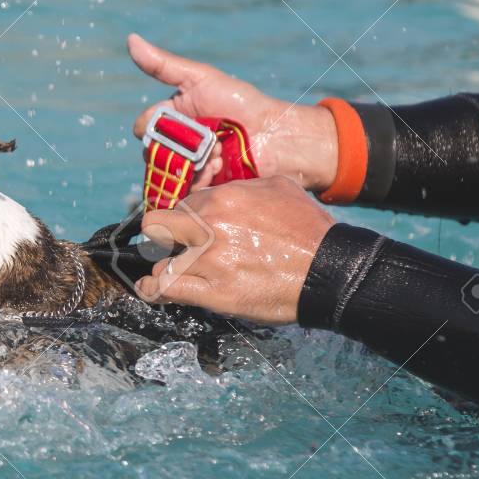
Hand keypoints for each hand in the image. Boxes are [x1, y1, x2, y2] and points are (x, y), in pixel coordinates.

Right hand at [128, 34, 338, 190]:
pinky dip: (197, 182)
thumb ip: (163, 65)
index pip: (144, 127)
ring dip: (189, 166)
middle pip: (151, 154)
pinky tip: (219, 172)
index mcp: (171, 117)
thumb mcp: (200, 79)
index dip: (156, 126)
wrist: (274, 136)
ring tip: (217, 158)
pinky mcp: (199, 187)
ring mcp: (187, 166)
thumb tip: (130, 39)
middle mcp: (175, 142)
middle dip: (177, 149)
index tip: (180, 120)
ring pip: (165, 174)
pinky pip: (181, 192)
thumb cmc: (239, 103)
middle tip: (206, 142)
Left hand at [133, 177, 335, 324]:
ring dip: (168, 266)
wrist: (329, 270)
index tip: (189, 228)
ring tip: (175, 272)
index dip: (185, 217)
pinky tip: (149, 288)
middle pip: (158, 226)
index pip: (183, 203)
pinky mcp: (214, 292)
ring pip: (163, 260)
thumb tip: (222, 191)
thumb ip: (244, 186)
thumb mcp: (280, 187)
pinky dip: (153, 289)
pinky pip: (166, 289)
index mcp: (223, 197)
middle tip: (175, 246)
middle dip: (164, 236)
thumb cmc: (309, 229)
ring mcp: (209, 260)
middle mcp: (209, 225)